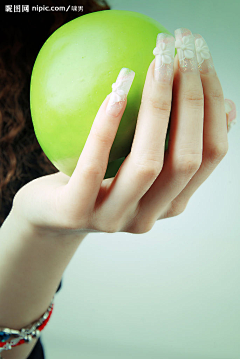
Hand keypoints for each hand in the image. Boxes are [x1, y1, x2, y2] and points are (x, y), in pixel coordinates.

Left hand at [13, 28, 234, 234]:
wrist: (50, 217)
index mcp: (172, 202)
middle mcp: (150, 216)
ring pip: (147, 164)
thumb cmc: (98, 181)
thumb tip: (222, 106)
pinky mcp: (75, 213)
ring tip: (157, 62)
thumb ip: (170, 143)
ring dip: (157, 108)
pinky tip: (116, 92)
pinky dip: (106, 128)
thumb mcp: (135, 162)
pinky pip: (93, 166)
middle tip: (184, 51)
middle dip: (192, 101)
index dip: (214, 107)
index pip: (209, 155)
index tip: (203, 60)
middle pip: (186, 159)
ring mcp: (114, 219)